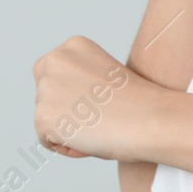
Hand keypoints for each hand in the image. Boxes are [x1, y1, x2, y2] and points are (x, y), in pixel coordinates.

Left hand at [32, 36, 162, 161]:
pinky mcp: (42, 117)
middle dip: (61, 108)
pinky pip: (47, 140)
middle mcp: (55, 60)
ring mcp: (46, 88)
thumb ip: (81, 81)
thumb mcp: (106, 77)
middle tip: (93, 118)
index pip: (53, 71)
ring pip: (45, 117)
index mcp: (75, 45)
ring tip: (98, 128)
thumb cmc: (138, 103)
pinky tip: (91, 140)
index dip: (71, 92)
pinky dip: (66, 147)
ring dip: (67, 129)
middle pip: (43, 92)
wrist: (149, 118)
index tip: (96, 102)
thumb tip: (64, 103)